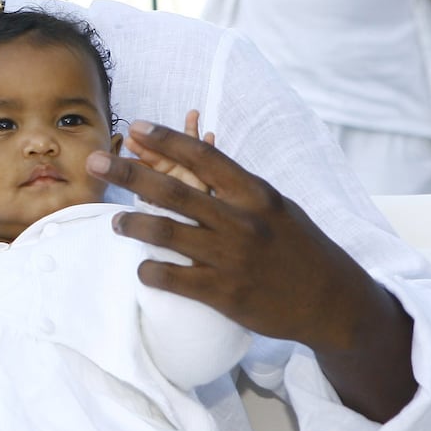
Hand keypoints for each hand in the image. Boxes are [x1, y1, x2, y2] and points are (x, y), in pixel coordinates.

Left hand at [86, 121, 382, 352]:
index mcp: (256, 194)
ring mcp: (232, 258)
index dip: (167, 139)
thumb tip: (199, 159)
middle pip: (174, 190)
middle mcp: (242, 221)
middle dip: (128, 172)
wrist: (335, 303)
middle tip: (95, 160)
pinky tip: (142, 266)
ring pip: (166, 233)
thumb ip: (238, 188)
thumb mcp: (276, 207)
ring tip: (114, 220)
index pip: (205, 157)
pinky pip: (173, 278)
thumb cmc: (300, 248)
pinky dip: (150, 270)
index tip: (137, 127)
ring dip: (132, 223)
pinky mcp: (225, 294)